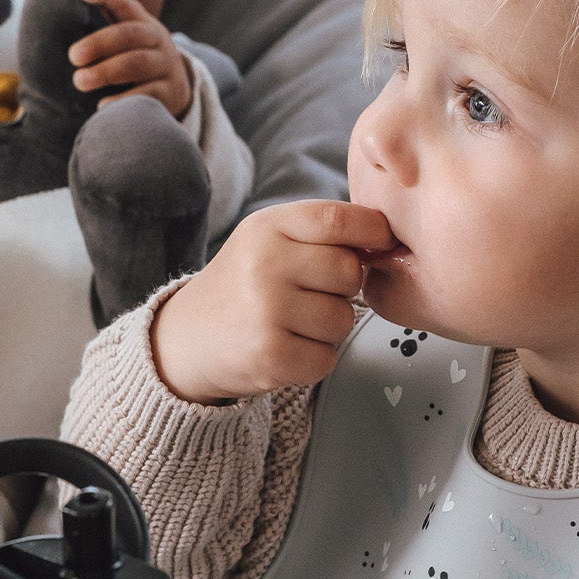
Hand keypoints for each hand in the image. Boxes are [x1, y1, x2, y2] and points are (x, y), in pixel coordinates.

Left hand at [68, 0, 192, 118]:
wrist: (174, 89)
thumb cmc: (137, 57)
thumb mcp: (128, 36)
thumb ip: (107, 16)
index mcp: (144, 22)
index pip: (125, 4)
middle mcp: (158, 40)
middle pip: (129, 35)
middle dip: (99, 43)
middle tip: (73, 57)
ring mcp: (166, 66)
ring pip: (138, 63)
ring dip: (106, 71)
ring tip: (80, 81)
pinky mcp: (169, 93)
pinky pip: (147, 93)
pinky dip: (122, 99)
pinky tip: (102, 105)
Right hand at [151, 199, 393, 403]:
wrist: (188, 338)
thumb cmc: (244, 285)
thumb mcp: (271, 239)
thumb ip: (324, 232)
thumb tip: (390, 238)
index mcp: (267, 228)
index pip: (338, 219)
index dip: (372, 231)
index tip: (380, 243)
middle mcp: (264, 265)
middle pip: (349, 272)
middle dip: (342, 288)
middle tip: (311, 293)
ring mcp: (266, 312)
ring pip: (343, 320)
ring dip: (328, 328)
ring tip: (293, 323)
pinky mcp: (270, 357)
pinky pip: (327, 358)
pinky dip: (314, 359)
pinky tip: (286, 347)